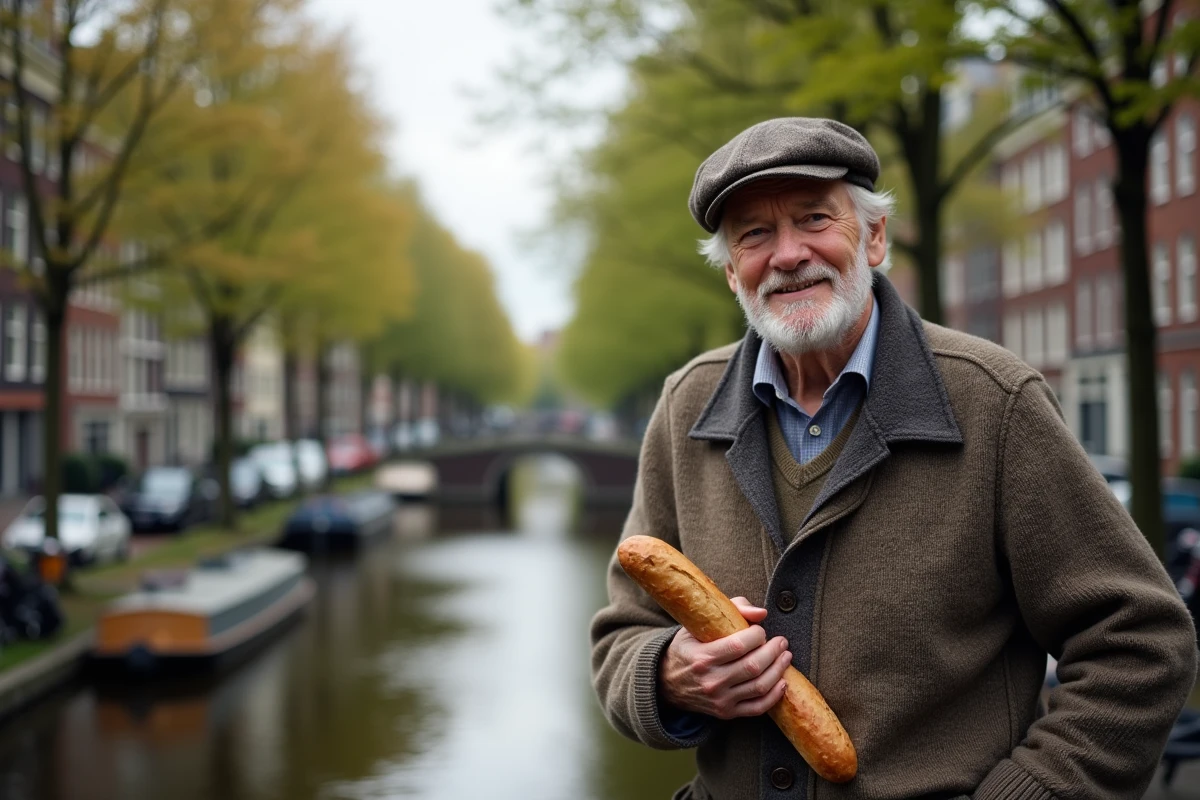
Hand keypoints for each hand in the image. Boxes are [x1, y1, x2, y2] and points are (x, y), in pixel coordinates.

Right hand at [658, 596, 790, 719]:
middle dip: (773, 651)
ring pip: (759, 686)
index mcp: (702, 657)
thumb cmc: (687, 649)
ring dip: (779, 669)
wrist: (666, 683)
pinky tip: (782, 681)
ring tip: (785, 656)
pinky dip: (774, 695)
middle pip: (753, 666)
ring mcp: (720, 700)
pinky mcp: (727, 713)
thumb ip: (730, 611)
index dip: (757, 635)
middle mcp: (711, 681)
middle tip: (781, 641)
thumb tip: (761, 613)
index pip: (738, 646)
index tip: (760, 630)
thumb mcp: (696, 626)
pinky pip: (758, 708)